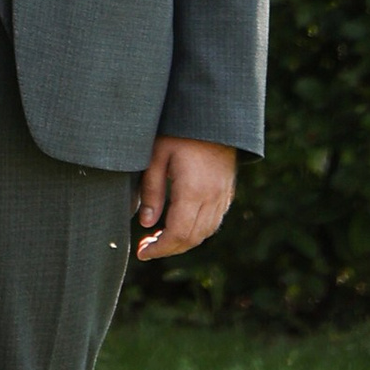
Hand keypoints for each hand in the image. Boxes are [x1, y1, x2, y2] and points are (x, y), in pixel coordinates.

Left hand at [134, 134, 236, 261]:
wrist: (215, 116)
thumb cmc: (180, 131)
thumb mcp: (157, 155)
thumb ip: (151, 190)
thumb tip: (145, 223)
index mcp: (193, 191)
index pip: (177, 234)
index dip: (159, 249)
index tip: (141, 253)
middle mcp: (212, 198)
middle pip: (192, 238)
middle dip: (168, 249)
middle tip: (146, 249)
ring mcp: (223, 196)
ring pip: (205, 233)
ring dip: (182, 242)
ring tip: (159, 239)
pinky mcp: (227, 192)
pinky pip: (213, 221)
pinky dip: (196, 231)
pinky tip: (179, 225)